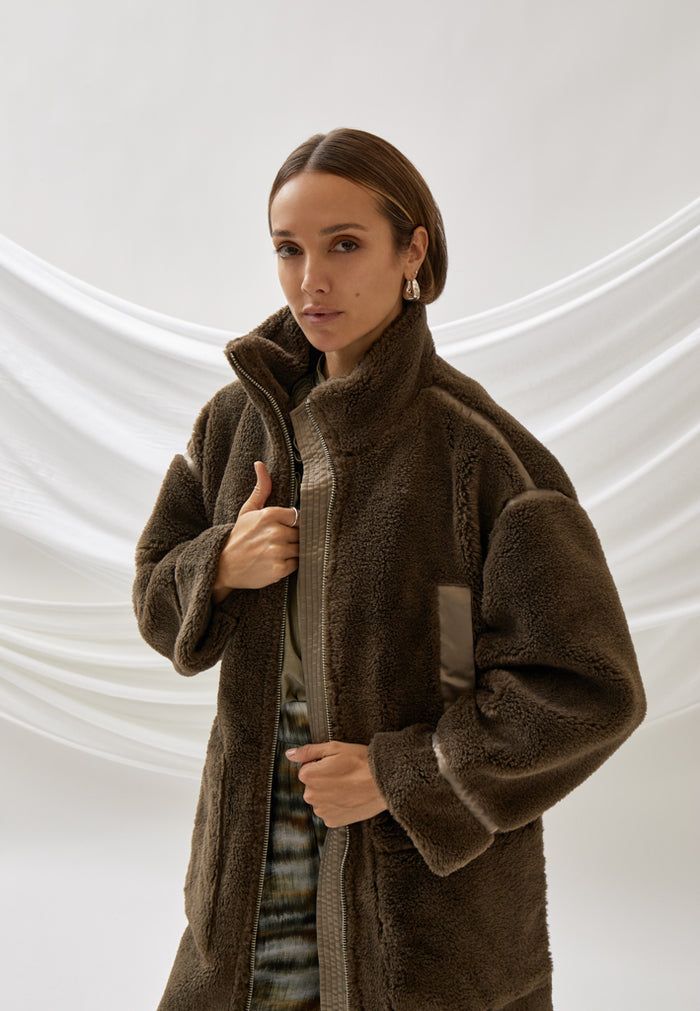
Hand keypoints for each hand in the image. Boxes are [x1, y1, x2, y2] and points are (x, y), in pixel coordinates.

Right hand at [213, 460, 298, 596]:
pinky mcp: (279, 569)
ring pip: (300, 549)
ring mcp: (277, 551)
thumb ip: (261, 488)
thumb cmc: (238, 536)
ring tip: (277, 552)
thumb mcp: (247, 510)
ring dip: (292, 551)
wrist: (223, 566)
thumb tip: (260, 464)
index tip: (282, 527)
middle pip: (300, 533)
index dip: (290, 523)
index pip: (297, 516)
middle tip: (278, 542)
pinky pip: (296, 564)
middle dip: (292, 537)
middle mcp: (275, 532)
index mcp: (269, 515)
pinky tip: (276, 562)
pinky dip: (289, 564)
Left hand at [285, 741, 388, 828]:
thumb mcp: (334, 748)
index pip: (307, 768)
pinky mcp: (333, 822)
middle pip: (312, 785)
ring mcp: (322, 811)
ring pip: (321, 799)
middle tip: (344, 774)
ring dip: (330, 793)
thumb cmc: (361, 762)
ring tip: (349, 786)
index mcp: (308, 776)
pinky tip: (350, 798)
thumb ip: (309, 751)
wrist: (384, 784)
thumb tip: (290, 754)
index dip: (321, 764)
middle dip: (324, 780)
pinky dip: (337, 806)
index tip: (336, 764)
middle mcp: (311, 796)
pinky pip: (329, 811)